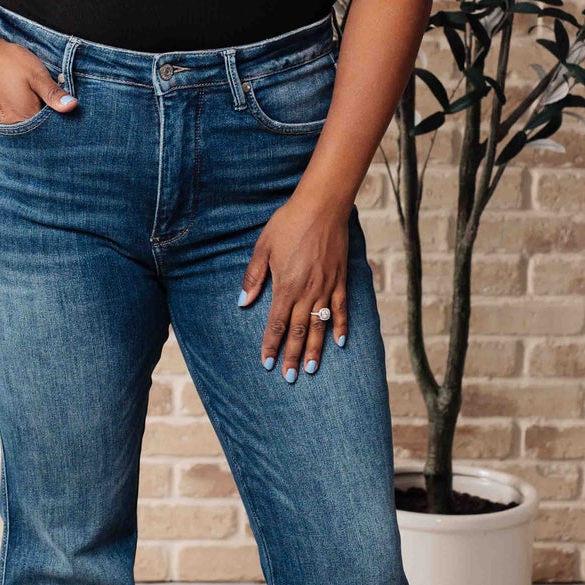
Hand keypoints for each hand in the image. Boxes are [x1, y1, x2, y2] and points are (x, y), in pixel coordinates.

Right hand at [0, 35, 77, 124]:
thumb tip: (72, 107)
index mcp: (27, 116)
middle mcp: (12, 125)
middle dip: (42, 119)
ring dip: (26, 118)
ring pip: (20, 127)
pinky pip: (6, 123)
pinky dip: (13, 116)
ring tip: (23, 97)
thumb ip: (53, 93)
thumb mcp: (36, 73)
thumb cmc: (6, 61)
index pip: (50, 127)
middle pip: (34, 129)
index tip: (58, 104)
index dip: (56, 116)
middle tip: (38, 97)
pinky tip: (12, 101)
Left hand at [237, 195, 348, 381]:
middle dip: (293, 356)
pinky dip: (341, 326)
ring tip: (312, 369)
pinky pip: (341, 309)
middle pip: (299, 331)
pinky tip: (340, 342)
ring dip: (316, 349)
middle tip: (289, 377)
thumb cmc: (289, 224)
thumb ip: (254, 277)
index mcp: (286, 286)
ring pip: (320, 326)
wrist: (322, 207)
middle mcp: (307, 292)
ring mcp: (326, 288)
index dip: (271, 345)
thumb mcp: (263, 248)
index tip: (266, 363)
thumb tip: (243, 303)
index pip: (276, 324)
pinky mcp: (341, 280)